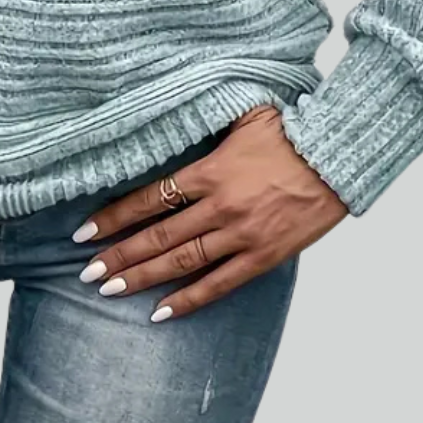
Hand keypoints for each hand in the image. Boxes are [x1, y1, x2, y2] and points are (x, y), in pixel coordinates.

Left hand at [73, 105, 347, 319]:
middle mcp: (219, 206)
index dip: (113, 217)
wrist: (337, 156)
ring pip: (182, 262)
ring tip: (110, 290)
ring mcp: (241, 234)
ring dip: (142, 278)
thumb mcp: (244, 114)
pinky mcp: (264, 256)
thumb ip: (207, 121)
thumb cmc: (290, 131)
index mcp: (210, 171)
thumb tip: (174, 110)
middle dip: (118, 255)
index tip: (85, 232)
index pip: (149, 198)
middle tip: (87, 272)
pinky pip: (220, 284)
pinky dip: (189, 300)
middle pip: (158, 236)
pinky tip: (161, 312)